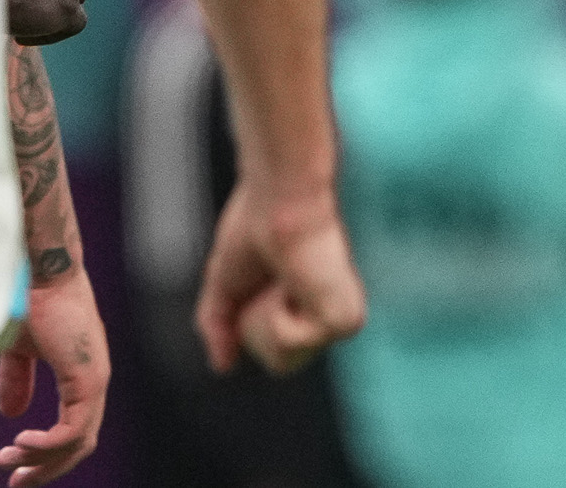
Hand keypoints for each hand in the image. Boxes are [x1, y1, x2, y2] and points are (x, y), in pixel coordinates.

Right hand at [0, 267, 110, 483]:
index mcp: (81, 377)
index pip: (75, 431)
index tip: (16, 467)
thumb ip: (17, 382)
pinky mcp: (87, 379)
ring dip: (41, 460)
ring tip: (9, 464)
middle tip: (15, 483)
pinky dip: (46, 445)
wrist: (37, 273)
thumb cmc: (29, 302)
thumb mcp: (18, 351)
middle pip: (79, 446)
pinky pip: (72, 430)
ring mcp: (94, 382)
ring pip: (77, 443)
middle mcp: (94, 383)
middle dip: (46, 470)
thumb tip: (13, 414)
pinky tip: (20, 444)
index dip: (48, 455)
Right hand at [196, 186, 362, 373]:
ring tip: (285, 278)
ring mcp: (342, 320)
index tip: (267, 279)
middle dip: (257, 325)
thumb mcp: (225, 282)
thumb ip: (220, 325)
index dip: (254, 323)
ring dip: (265, 316)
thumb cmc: (256, 225)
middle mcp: (334, 317)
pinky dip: (276, 313)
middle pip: (281, 364)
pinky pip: (288, 345)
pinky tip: (293, 281)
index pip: (279, 355)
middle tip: (274, 281)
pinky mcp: (345, 321)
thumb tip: (223, 366)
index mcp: (314, 310)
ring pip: (283, 361)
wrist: (278, 200)